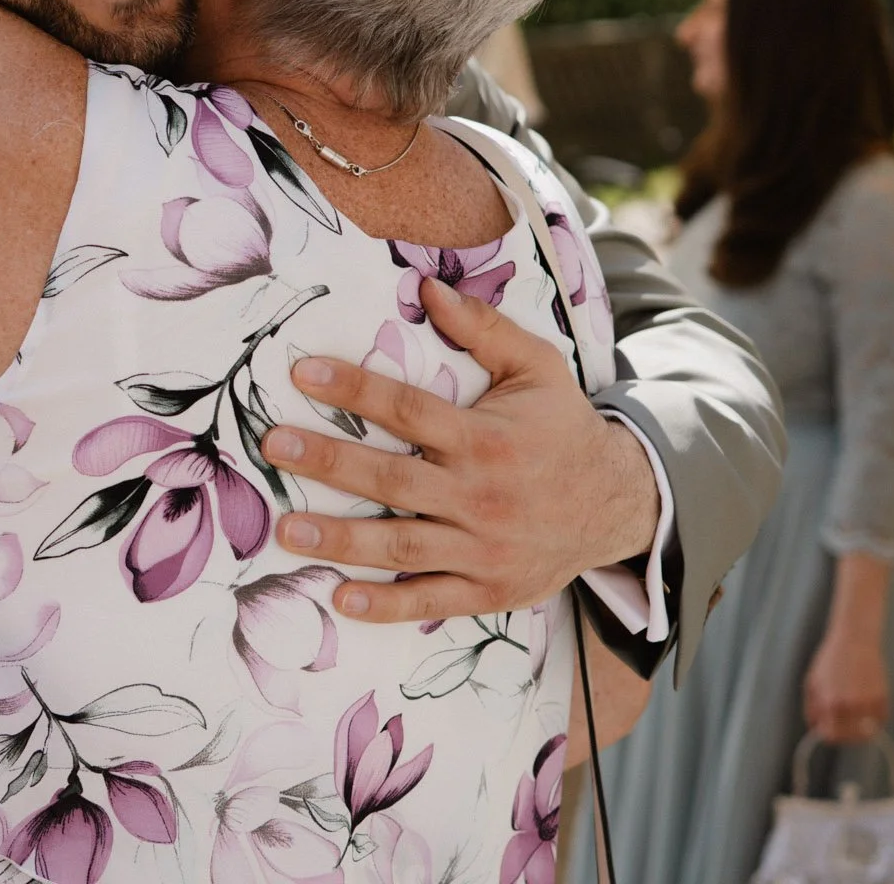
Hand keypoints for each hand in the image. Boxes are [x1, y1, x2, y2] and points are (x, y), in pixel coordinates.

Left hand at [259, 276, 658, 624]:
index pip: (409, 409)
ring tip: (287, 528)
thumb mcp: (537, 368)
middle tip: (275, 447)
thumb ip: (484, 328)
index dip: (354, 389)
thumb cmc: (562, 428)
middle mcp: (482, 494)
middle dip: (330, 463)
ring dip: (341, 539)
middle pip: (393, 480)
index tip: (303, 373)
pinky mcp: (488, 589)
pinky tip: (341, 598)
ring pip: (402, 546)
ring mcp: (484, 547)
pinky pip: (430, 600)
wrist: (618, 504)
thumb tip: (428, 287)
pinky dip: (386, 605)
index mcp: (487, 437)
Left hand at [802, 625, 889, 744]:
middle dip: (847, 735)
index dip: (830, 735)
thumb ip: (811, 709)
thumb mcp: (812, 683)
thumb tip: (816, 730)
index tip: (831, 730)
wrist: (855, 640)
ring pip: (868, 731)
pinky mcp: (882, 697)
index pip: (831, 735)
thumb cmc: (830, 661)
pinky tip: (868, 707)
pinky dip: (876, 718)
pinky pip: (881, 720)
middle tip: (845, 727)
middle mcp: (850, 706)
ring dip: (862, 727)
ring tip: (857, 715)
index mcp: (830, 703)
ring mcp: (868, 703)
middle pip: (851, 738)